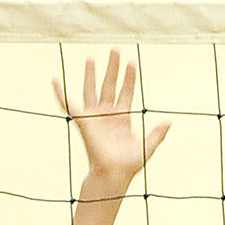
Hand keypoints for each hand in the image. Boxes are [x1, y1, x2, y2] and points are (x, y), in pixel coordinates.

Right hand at [53, 51, 169, 189]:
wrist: (114, 174)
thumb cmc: (129, 165)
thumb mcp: (147, 147)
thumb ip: (157, 134)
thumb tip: (169, 122)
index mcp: (122, 118)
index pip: (126, 91)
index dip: (129, 78)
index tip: (131, 62)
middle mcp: (107, 114)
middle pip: (109, 85)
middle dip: (112, 68)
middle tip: (115, 49)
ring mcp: (94, 117)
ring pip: (92, 90)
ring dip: (91, 74)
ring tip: (91, 58)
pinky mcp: (83, 121)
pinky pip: (68, 104)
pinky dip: (60, 93)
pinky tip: (55, 80)